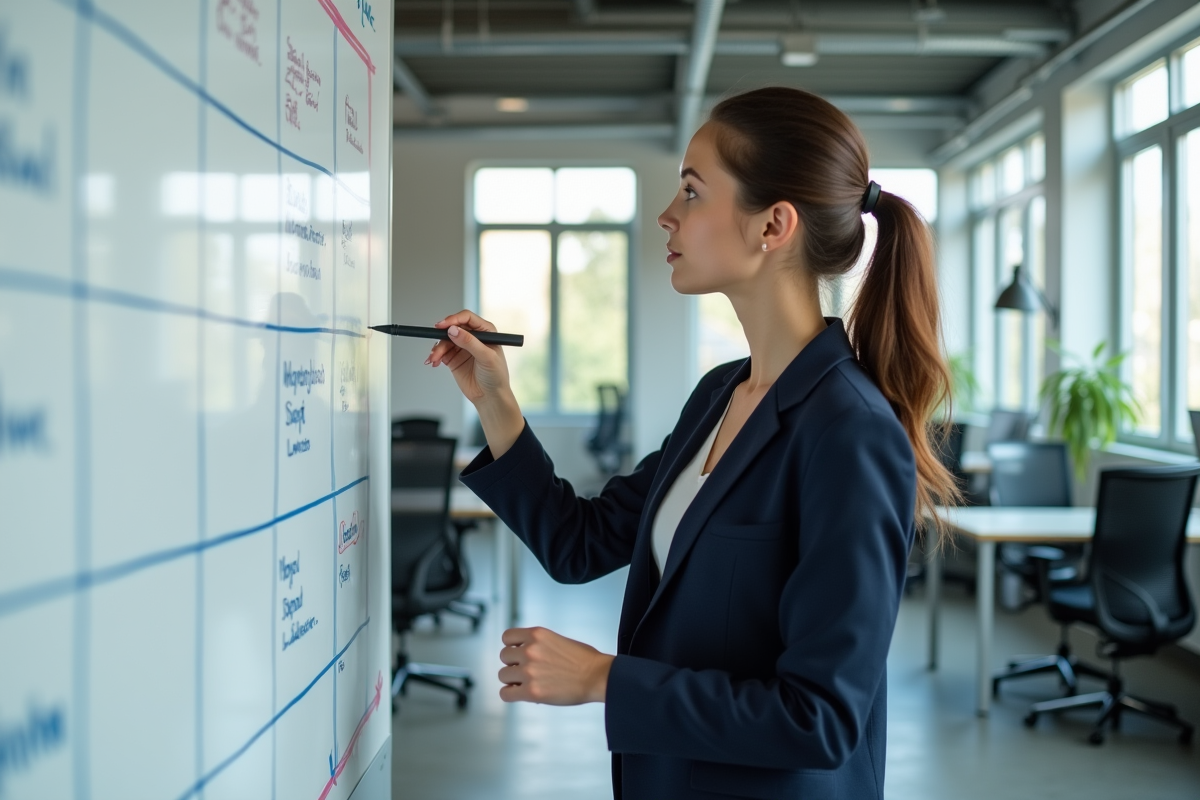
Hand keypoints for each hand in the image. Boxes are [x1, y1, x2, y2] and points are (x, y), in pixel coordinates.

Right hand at [427, 310, 510, 404]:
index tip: (443, 326)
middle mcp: (473, 337)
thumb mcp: (486, 357)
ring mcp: (463, 347)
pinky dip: (435, 356)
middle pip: (453, 328)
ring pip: (445, 341)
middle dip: (442, 336)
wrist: (490, 397)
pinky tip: (433, 362)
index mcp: (486, 332)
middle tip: (436, 344)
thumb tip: (454, 330)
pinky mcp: (454, 358)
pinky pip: (441, 352)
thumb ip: (470, 343)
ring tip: (434, 359)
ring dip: (437, 349)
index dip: (454, 319)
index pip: (467, 318)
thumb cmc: (496, 377)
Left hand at [498, 627, 613, 704]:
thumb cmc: (585, 660)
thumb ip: (538, 645)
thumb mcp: (558, 641)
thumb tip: (522, 656)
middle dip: (514, 664)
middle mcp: (529, 650)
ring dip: (513, 680)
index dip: (512, 646)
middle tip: (527, 671)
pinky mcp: (531, 692)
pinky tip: (521, 694)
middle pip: (504, 657)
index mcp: (537, 634)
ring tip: (527, 683)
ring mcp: (529, 671)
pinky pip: (506, 694)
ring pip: (503, 675)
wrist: (598, 677)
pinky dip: (511, 695)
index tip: (519, 654)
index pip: (507, 637)